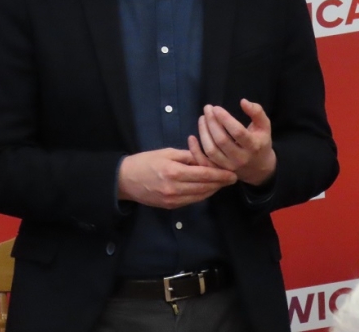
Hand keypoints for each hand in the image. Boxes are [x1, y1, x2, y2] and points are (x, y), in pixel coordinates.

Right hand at [118, 148, 236, 208]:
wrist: (125, 180)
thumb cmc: (145, 161)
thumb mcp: (166, 152)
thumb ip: (187, 156)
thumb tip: (204, 159)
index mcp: (174, 172)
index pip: (203, 175)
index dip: (220, 175)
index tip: (232, 174)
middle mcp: (175, 188)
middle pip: (204, 187)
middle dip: (220, 184)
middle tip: (232, 178)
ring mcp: (173, 200)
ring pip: (200, 196)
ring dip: (213, 190)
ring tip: (222, 183)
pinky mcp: (170, 206)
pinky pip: (191, 201)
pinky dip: (201, 195)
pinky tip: (207, 188)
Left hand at [197, 99, 276, 185]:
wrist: (259, 168)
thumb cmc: (261, 142)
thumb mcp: (264, 126)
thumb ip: (256, 112)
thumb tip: (243, 101)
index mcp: (253, 146)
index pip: (237, 132)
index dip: (225, 119)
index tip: (216, 108)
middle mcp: (241, 158)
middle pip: (221, 140)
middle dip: (212, 122)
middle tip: (207, 109)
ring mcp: (229, 167)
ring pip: (211, 150)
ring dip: (203, 133)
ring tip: (202, 118)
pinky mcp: (219, 171)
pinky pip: (204, 162)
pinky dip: (195, 151)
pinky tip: (192, 137)